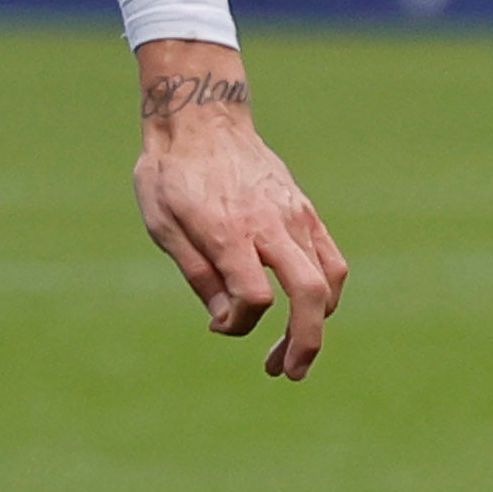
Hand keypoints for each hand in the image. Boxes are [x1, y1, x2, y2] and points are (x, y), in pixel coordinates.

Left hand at [132, 44, 347, 378]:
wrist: (202, 118)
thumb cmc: (171, 173)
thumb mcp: (163, 225)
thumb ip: (198, 275)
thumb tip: (225, 321)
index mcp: (229, 230)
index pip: (254, 297)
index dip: (239, 324)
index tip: (217, 322)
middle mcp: (269, 224)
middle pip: (307, 293)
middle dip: (306, 341)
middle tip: (288, 373)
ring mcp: (294, 215)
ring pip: (327, 278)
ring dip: (318, 323)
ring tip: (293, 353)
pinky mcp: (304, 210)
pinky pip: (330, 258)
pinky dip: (326, 292)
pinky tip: (307, 311)